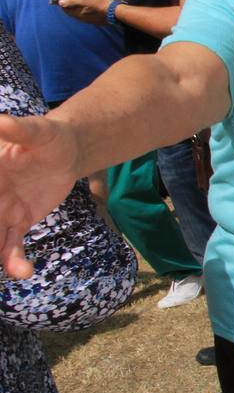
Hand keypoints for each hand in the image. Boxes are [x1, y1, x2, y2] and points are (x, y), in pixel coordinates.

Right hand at [0, 114, 81, 278]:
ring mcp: (0, 210)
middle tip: (0, 252)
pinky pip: (10, 245)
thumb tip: (0, 121)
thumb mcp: (38, 130)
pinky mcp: (18, 221)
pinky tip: (23, 271)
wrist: (67, 150)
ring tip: (16, 270)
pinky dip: (13, 260)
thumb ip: (18, 129)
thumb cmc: (49, 135)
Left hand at [58, 0, 114, 26]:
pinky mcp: (96, 20)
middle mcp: (83, 19)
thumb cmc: (100, 3)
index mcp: (78, 14)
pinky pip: (87, 14)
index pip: (66, 9)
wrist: (115, 11)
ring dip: (80, 6)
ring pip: (80, 12)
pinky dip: (87, 9)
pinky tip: (92, 5)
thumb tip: (60, 3)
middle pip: (73, 10)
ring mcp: (90, 20)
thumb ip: (71, 1)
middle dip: (73, 3)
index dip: (65, 2)